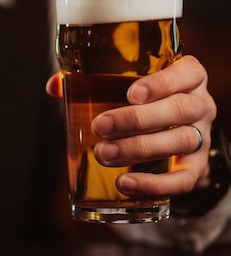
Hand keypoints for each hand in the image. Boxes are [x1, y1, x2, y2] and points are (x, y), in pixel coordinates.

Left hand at [46, 55, 216, 198]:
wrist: (170, 129)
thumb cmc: (142, 99)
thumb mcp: (125, 83)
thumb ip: (90, 81)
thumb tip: (54, 86)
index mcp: (187, 76)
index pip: (186, 73)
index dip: (161, 83)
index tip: (131, 93)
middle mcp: (199, 104)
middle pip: (179, 109)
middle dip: (136, 120)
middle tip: (100, 126)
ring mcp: (202, 136)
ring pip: (181, 141)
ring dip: (139, 149)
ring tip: (104, 154)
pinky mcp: (197, 167)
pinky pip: (184, 179)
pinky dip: (155, 183)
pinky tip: (125, 183)